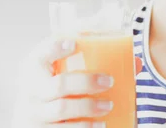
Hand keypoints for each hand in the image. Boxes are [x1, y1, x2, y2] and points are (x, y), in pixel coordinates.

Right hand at [11, 37, 142, 126]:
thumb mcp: (62, 71)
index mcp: (34, 68)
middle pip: (59, 84)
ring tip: (108, 106)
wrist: (35, 118)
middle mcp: (30, 90)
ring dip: (88, 108)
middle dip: (86, 82)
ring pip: (61, 109)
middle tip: (108, 81)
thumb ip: (90, 59)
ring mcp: (33, 113)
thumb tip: (135, 62)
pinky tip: (100, 126)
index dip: (54, 48)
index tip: (74, 44)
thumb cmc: (55, 88)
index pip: (41, 53)